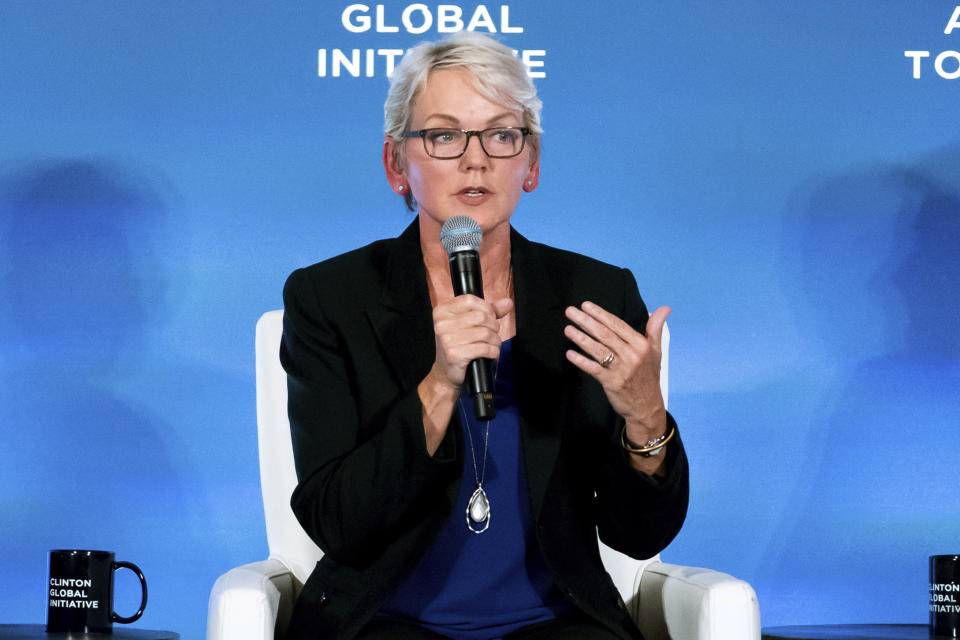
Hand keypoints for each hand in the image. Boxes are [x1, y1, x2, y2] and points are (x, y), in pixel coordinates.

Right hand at [429, 295, 513, 389]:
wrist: (446, 372)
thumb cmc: (458, 346)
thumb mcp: (469, 324)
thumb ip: (488, 311)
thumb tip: (507, 302)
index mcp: (442, 312)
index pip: (470, 300)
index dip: (486, 308)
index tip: (489, 317)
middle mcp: (442, 324)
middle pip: (481, 316)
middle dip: (493, 326)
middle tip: (491, 334)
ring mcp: (447, 339)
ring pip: (485, 332)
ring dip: (495, 340)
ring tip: (492, 345)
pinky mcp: (455, 354)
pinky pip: (484, 348)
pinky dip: (493, 351)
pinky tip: (490, 353)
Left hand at [564, 302, 670, 441]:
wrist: (647, 407)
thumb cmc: (649, 376)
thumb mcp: (656, 351)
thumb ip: (656, 328)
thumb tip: (665, 308)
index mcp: (641, 345)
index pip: (617, 325)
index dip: (600, 314)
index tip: (586, 305)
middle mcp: (632, 355)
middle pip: (605, 334)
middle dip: (586, 321)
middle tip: (570, 311)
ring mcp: (621, 369)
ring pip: (598, 350)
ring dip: (581, 338)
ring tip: (568, 329)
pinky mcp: (612, 382)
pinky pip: (594, 369)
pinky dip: (581, 361)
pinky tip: (570, 354)